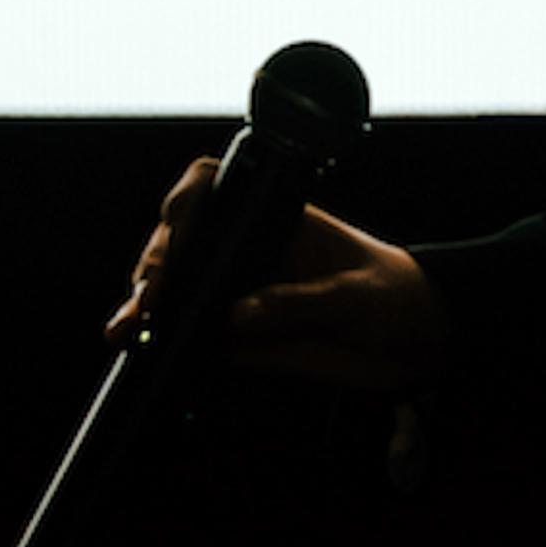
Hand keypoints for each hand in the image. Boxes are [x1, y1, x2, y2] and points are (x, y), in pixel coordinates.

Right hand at [106, 157, 447, 394]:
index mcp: (278, 219)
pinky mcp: (241, 339)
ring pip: (178, 291)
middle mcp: (251, 251)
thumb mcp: (359, 297)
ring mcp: (242, 293)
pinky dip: (165, 347)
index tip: (173, 226)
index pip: (216, 188)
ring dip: (146, 309)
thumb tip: (236, 314)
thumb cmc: (399, 297)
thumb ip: (303, 302)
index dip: (186, 200)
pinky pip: (193, 339)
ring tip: (125, 332)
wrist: (420, 341)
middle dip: (156, 263)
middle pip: (182, 241)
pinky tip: (141, 358)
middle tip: (148, 297)